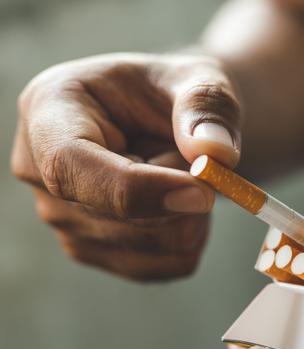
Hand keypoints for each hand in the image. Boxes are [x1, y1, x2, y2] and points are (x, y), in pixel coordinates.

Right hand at [11, 53, 241, 280]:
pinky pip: (166, 265)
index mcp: (49, 110)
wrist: (175, 121)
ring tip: (180, 171)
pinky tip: (183, 202)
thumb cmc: (177, 92)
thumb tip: (213, 153)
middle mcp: (41, 170)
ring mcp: (62, 218)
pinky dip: (193, 237)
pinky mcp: (94, 249)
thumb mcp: (199, 79)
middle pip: (118, 216)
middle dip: (182, 192)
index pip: (70, 165)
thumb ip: (206, 105)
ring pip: (151, 246)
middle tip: (196, 154)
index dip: (137, 188)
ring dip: (191, 214)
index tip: (203, 193)